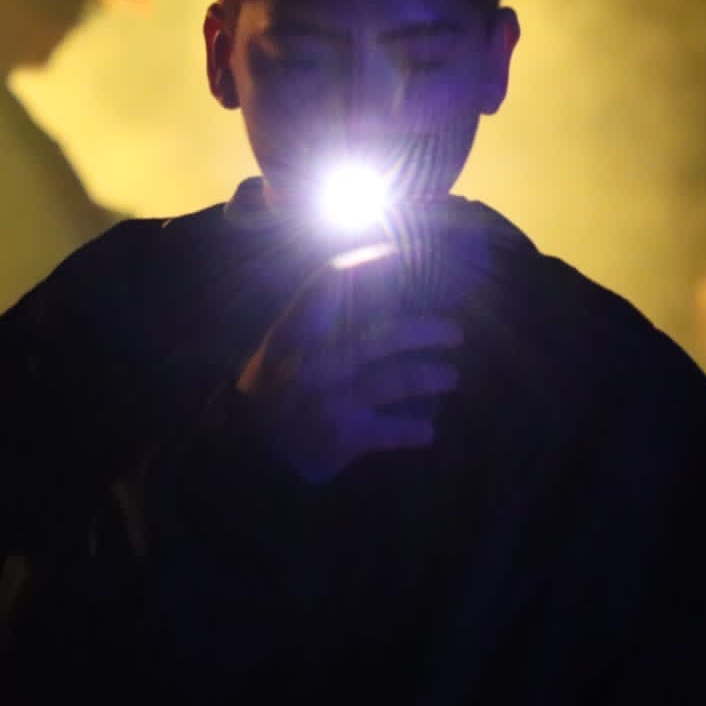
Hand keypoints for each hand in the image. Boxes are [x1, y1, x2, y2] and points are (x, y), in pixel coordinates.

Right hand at [235, 246, 462, 484]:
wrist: (251, 450)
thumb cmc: (275, 388)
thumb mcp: (283, 347)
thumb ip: (320, 320)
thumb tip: (378, 285)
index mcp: (296, 331)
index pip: (330, 283)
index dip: (369, 264)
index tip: (404, 255)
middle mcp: (314, 361)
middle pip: (384, 335)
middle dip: (429, 330)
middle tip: (454, 331)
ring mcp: (329, 399)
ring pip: (399, 380)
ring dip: (434, 377)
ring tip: (450, 376)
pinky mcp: (342, 437)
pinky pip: (395, 430)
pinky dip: (417, 430)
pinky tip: (428, 430)